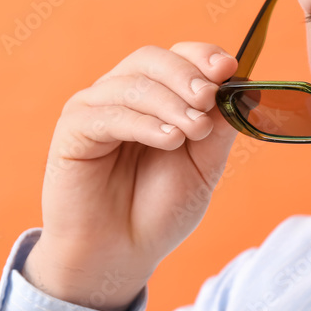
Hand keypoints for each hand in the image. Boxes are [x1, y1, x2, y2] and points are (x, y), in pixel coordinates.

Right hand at [23, 43, 238, 310]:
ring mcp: (94, 110)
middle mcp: (122, 96)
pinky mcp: (72, 130)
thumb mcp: (203, 167)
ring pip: (132, 83)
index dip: (202, 56)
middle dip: (186, 76)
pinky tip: (169, 140)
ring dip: (170, 103)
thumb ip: (219, 127)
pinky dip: (143, 122)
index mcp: (156, 98)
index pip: (177, 57)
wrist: (120, 254)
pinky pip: (107, 114)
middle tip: (208, 101)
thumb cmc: (157, 211)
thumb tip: (238, 88)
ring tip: (193, 132)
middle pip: (152, 59)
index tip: (227, 68)